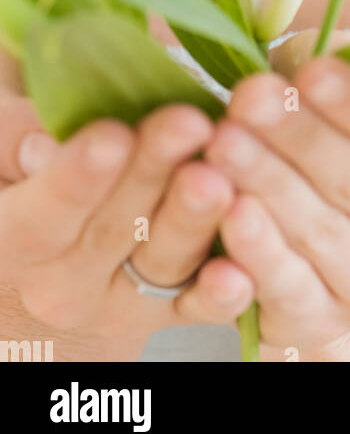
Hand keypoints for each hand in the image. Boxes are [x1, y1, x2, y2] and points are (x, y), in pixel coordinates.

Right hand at [0, 93, 253, 355]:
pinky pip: (199, 306)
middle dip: (154, 173)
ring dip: (196, 220)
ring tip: (221, 178)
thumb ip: (15, 136)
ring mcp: (122, 300)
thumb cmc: (31, 170)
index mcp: (14, 239)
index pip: (41, 214)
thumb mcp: (5, 150)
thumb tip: (43, 144)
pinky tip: (242, 270)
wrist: (66, 249)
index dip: (75, 178)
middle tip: (190, 125)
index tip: (112, 136)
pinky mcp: (173, 309)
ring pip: (163, 263)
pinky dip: (221, 292)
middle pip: (112, 229)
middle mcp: (64, 283)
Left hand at [203, 30, 349, 353]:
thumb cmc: (345, 123)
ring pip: (328, 238)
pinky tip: (230, 215)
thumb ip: (337, 61)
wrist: (338, 213)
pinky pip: (294, 295)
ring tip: (222, 143)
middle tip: (244, 99)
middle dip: (300, 139)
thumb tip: (306, 57)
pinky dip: (260, 256)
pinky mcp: (333, 325)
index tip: (308, 72)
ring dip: (271, 187)